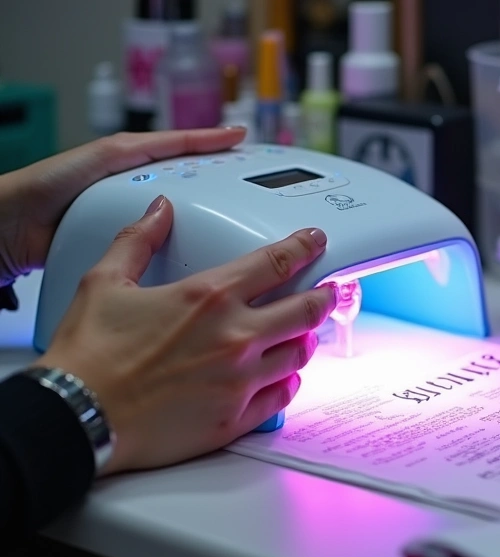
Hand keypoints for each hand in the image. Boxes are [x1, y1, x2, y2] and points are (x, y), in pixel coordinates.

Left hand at [0, 128, 245, 285]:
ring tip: (231, 217)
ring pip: (178, 214)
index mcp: (132, 160)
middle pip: (186, 182)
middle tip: (248, 183)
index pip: (182, 147)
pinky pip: (160, 241)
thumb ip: (149, 147)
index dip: (212, 142)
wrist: (15, 225)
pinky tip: (196, 247)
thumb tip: (192, 139)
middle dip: (216, 182)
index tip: (241, 138)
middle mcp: (135, 187)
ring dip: (203, 217)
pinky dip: (180, 241)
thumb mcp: (108, 155)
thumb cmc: (51, 184)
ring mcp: (130, 215)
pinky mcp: (124, 243)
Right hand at [33, 197, 339, 475]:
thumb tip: (158, 210)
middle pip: (307, 310)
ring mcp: (240, 380)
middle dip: (323, 297)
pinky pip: (283, 398)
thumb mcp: (105, 282)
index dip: (304, 247)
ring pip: (300, 354)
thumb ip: (138, 240)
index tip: (316, 242)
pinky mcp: (235, 417)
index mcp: (209, 296)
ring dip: (305, 340)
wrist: (78, 416)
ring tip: (303, 333)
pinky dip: (288, 383)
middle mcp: (235, 336)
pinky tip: (283, 377)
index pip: (277, 262)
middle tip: (328, 291)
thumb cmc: (88, 355)